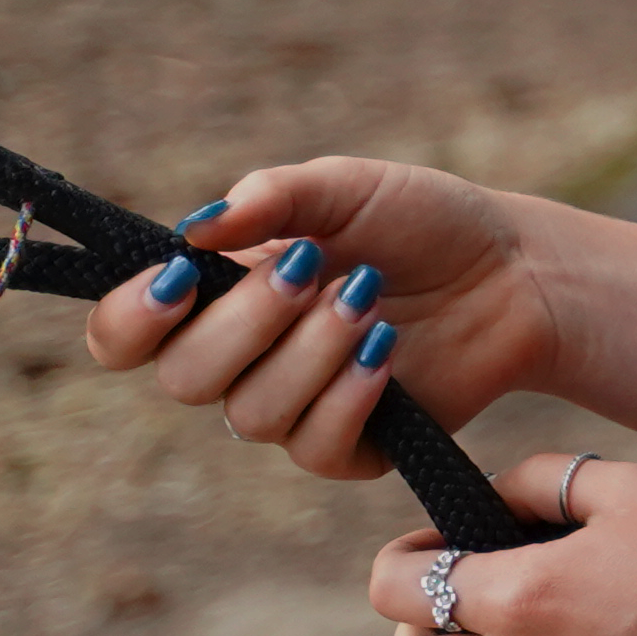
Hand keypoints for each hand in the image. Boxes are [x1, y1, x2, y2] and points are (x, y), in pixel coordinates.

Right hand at [78, 160, 557, 479]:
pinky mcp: (348, 448)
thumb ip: (271, 197)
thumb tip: (195, 226)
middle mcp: (239, 361)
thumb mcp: (346, 187)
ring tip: (369, 298)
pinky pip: (315, 447)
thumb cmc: (421, 221)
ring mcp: (291, 408)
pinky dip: (348, 394)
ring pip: (250, 414)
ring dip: (309, 351)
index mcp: (215, 296)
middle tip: (309, 267)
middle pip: (182, 378)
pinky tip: (386, 350)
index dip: (130, 317)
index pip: (124, 336)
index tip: (177, 276)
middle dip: (245, 321)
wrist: (513, 268)